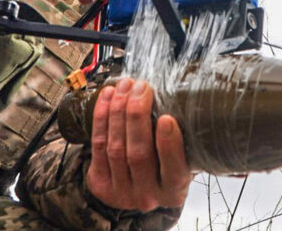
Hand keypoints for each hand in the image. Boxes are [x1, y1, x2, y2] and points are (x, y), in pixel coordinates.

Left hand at [87, 78, 191, 211]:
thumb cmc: (165, 167)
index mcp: (173, 192)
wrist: (136, 190)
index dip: (169, 145)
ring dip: (118, 111)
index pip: (173, 170)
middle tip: (141, 88)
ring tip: (125, 86)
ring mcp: (120, 191)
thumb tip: (180, 99)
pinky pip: (98, 145)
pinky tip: (109, 96)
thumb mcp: (183, 161)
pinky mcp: (99, 182)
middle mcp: (147, 196)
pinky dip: (102, 117)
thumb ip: (183, 141)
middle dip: (137, 115)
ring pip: (115, 147)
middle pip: (138, 154)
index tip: (167, 118)